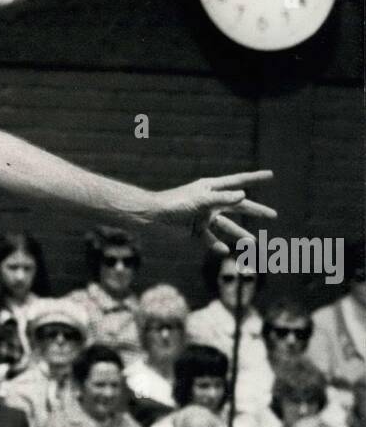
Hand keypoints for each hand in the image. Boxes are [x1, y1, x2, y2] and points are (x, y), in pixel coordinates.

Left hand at [154, 171, 274, 252]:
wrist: (153, 217)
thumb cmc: (175, 203)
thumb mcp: (201, 200)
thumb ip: (222, 198)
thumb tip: (244, 195)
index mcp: (212, 188)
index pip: (238, 181)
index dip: (255, 178)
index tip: (270, 175)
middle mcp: (211, 201)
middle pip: (238, 206)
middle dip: (255, 211)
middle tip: (273, 215)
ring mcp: (204, 217)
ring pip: (227, 226)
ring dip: (239, 234)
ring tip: (252, 242)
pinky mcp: (196, 232)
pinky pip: (210, 240)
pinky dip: (216, 245)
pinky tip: (224, 251)